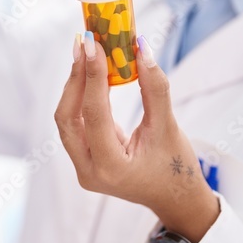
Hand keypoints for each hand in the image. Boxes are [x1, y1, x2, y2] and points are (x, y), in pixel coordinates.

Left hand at [55, 32, 219, 242]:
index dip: (93, 75)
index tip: (93, 43)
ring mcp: (82, 168)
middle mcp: (89, 171)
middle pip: (68, 117)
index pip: (94, 113)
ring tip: (84, 52)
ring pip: (67, 120)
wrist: (175, 199)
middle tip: (84, 43)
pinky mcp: (83, 160)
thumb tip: (141, 48)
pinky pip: (74, 124)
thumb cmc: (175, 166)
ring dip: (75, 85)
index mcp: (111, 168)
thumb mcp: (169, 127)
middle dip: (76, 77)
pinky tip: (88, 73)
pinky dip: (79, 97)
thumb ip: (154, 88)